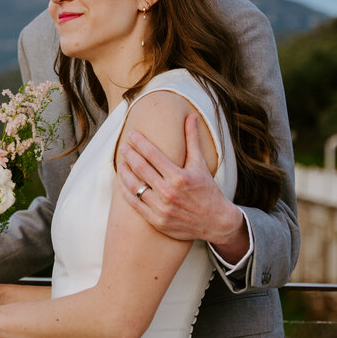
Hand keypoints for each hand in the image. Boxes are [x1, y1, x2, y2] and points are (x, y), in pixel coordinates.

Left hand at [117, 113, 245, 253]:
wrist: (216, 222)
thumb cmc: (207, 190)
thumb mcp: (200, 164)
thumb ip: (192, 139)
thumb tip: (191, 115)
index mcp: (179, 177)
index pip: (153, 155)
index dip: (140, 143)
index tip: (132, 134)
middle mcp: (168, 192)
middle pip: (141, 169)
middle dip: (129, 155)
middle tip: (123, 147)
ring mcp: (161, 208)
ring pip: (134, 186)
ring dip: (124, 173)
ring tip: (120, 163)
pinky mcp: (156, 220)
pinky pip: (135, 203)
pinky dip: (126, 191)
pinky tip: (123, 182)